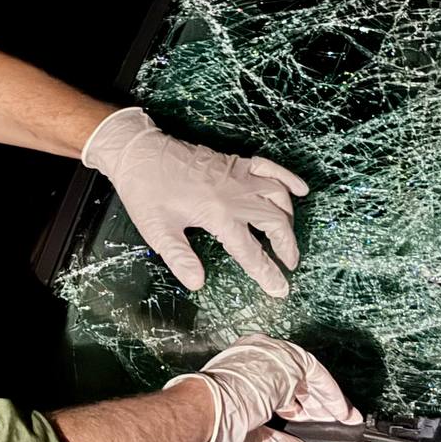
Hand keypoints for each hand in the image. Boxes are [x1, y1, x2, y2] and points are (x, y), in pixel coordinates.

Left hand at [81, 107, 307, 296]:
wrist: (140, 152)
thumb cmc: (146, 191)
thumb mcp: (157, 230)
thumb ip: (180, 258)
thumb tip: (197, 283)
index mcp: (218, 214)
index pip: (251, 251)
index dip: (267, 273)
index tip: (280, 289)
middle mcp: (235, 194)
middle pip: (275, 223)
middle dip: (286, 247)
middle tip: (288, 265)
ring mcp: (238, 175)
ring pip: (278, 197)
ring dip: (288, 218)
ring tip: (287, 237)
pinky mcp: (235, 162)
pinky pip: (270, 167)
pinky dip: (288, 178)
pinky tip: (301, 190)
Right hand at [166, 334, 361, 441]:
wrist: (205, 410)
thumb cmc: (215, 422)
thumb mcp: (252, 436)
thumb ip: (277, 441)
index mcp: (242, 368)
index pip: (279, 383)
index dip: (298, 403)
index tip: (310, 418)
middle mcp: (257, 355)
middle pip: (297, 377)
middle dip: (318, 403)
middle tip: (336, 421)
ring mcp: (271, 355)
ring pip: (309, 374)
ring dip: (329, 398)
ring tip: (346, 418)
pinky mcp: (286, 360)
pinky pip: (317, 374)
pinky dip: (331, 392)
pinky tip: (341, 411)